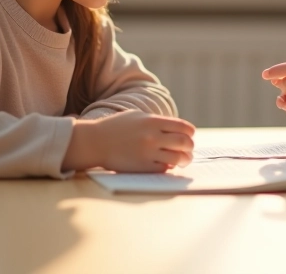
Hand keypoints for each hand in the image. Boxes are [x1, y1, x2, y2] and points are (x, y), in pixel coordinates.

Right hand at [62, 110, 195, 172]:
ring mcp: (148, 152)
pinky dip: (169, 167)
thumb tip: (178, 130)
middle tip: (188, 150)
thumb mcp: (138, 116)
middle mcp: (153, 136)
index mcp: (153, 121)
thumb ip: (158, 122)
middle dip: (190, 148)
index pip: (184, 128)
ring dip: (184, 160)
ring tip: (183, 160)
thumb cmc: (116, 127)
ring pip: (179, 158)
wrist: (95, 142)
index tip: (189, 136)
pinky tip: (167, 165)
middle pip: (185, 143)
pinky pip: (164, 169)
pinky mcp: (142, 167)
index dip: (190, 133)